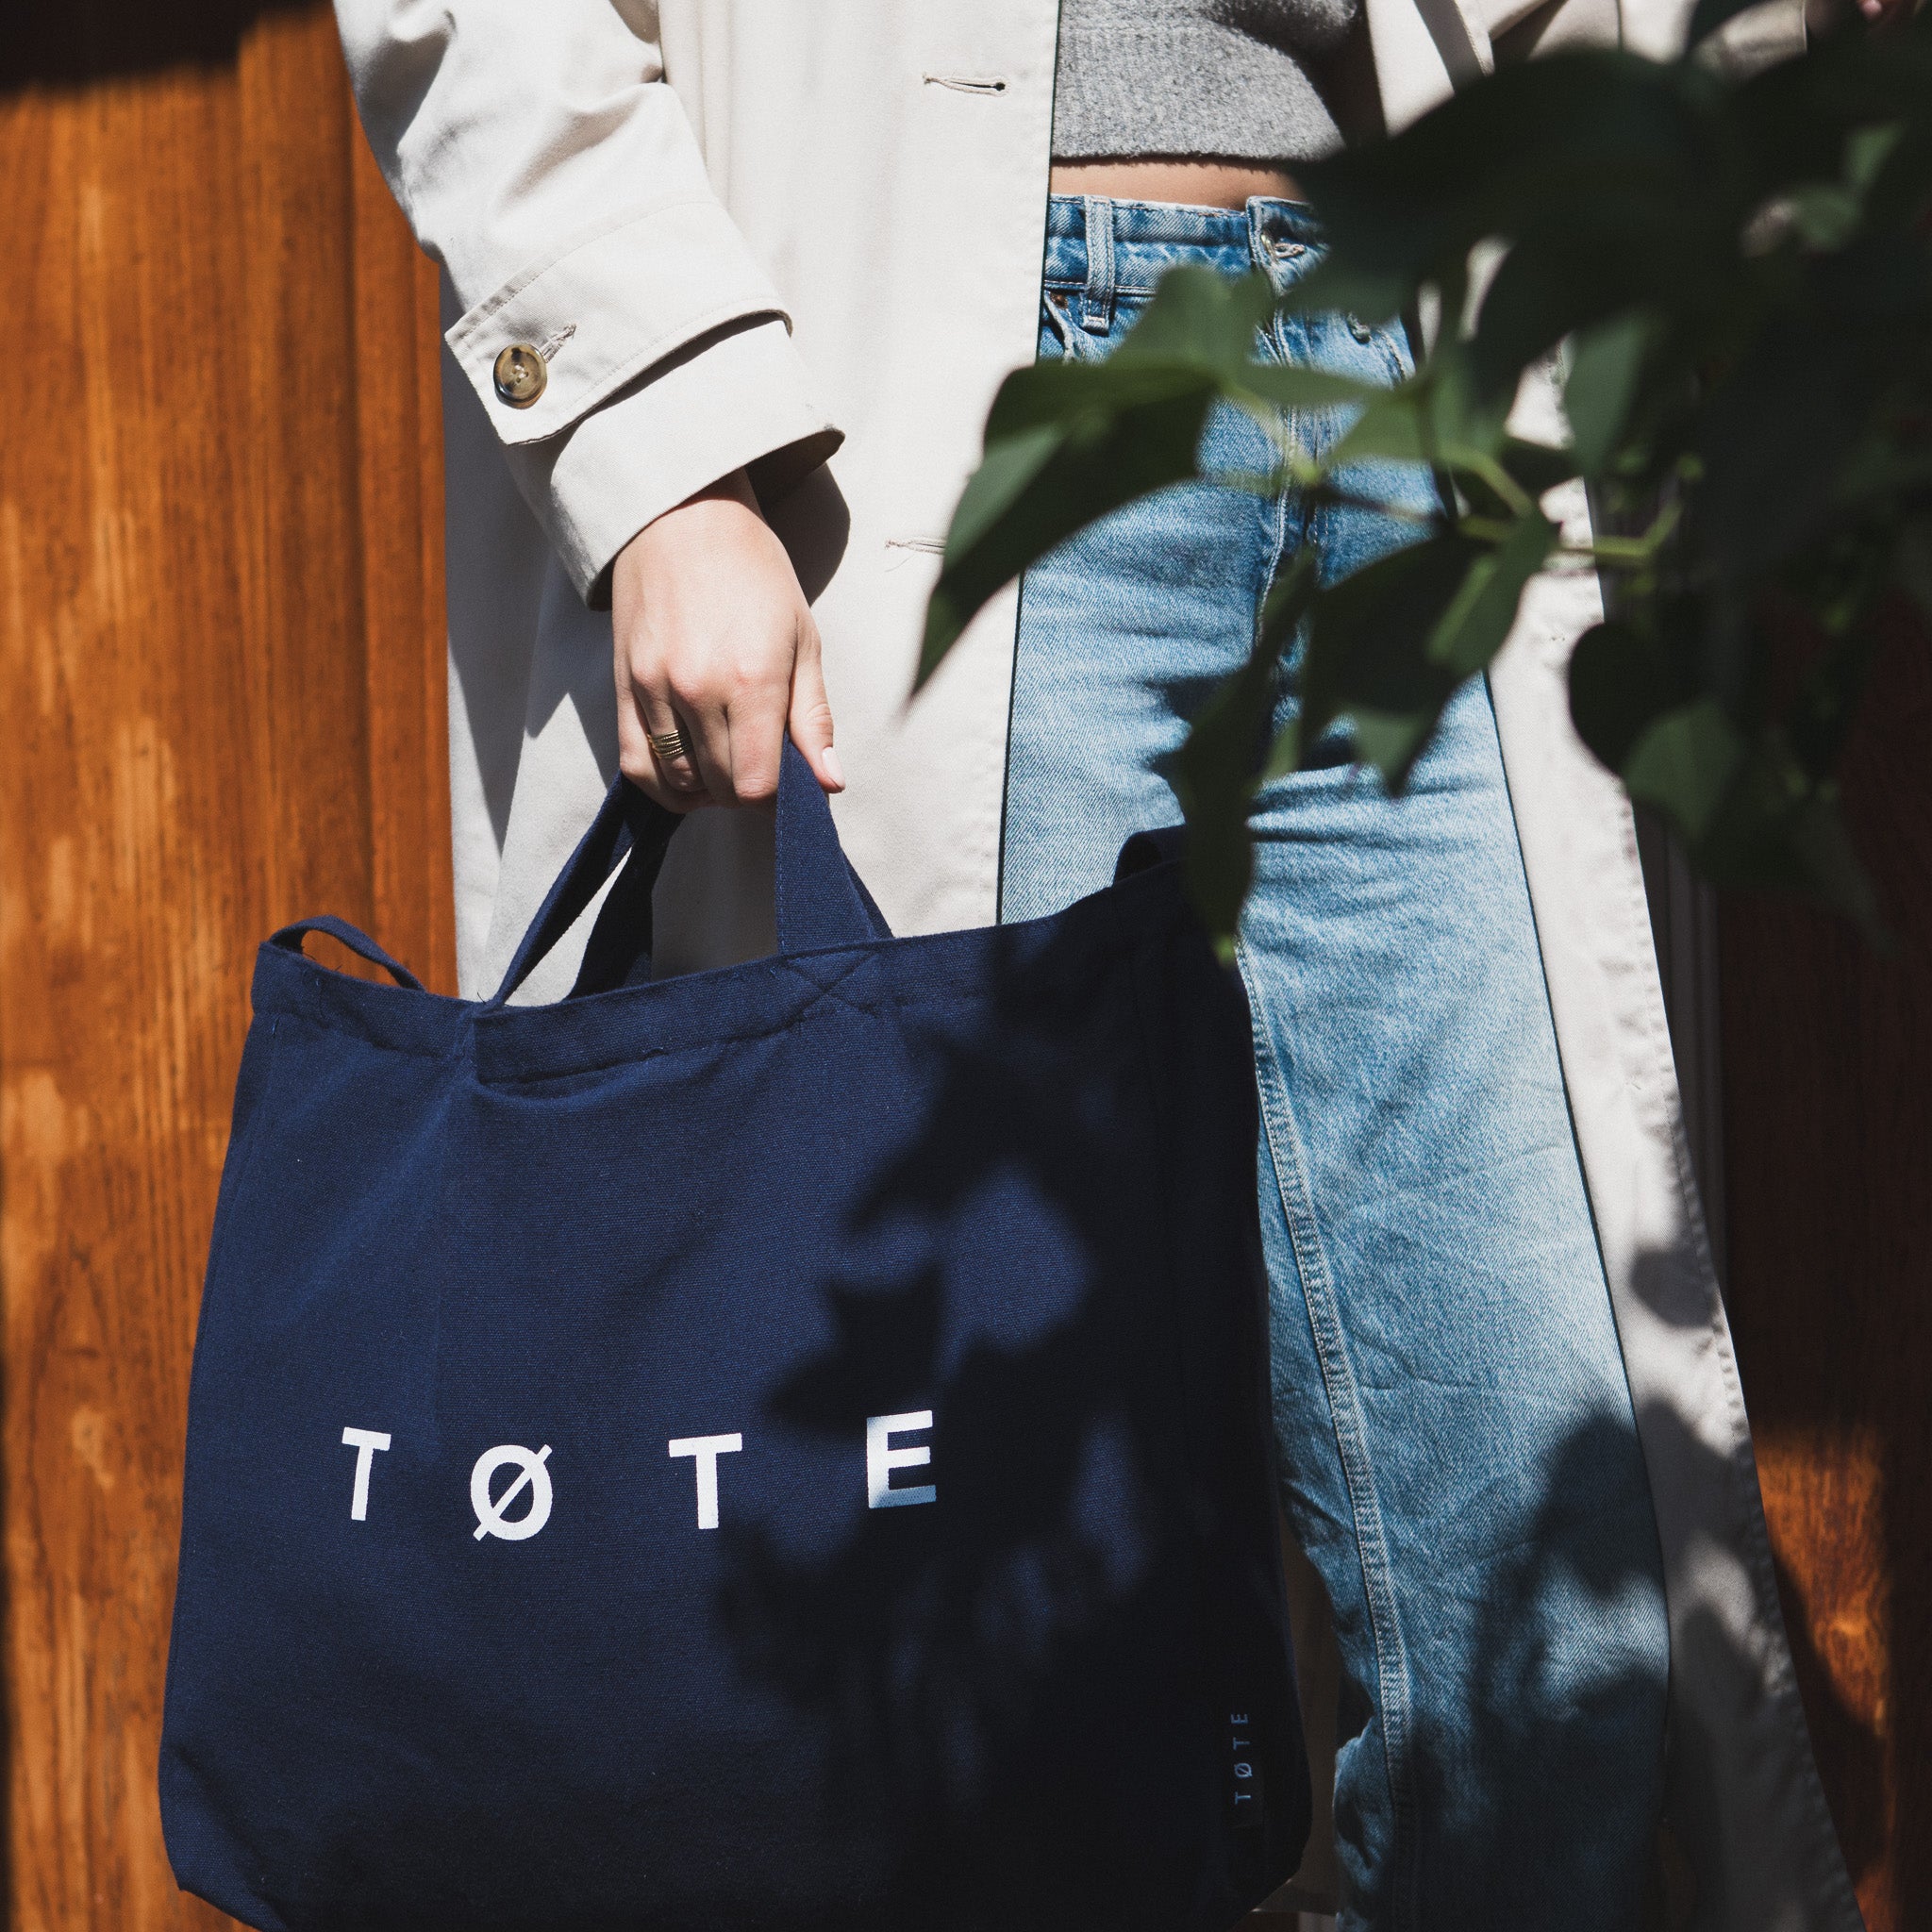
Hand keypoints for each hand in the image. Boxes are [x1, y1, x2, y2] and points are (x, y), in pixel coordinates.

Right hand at [612, 469, 841, 811]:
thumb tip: (830, 783)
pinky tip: (687, 774)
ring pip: (677, 783)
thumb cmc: (755, 573)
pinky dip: (663, 784)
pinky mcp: (622, 687)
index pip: (757, 785)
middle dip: (746, 792)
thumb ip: (813, 718)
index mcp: (752, 679)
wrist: (683, 516)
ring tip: (725, 765)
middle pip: (720, 789)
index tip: (787, 780)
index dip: (776, 799)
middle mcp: (697, 691)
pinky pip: (635, 765)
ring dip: (706, 791)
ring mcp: (653, 690)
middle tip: (760, 764)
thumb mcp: (803, 639)